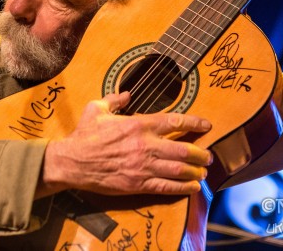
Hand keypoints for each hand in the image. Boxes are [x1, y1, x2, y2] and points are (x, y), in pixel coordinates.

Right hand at [39, 92, 212, 196]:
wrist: (72, 162)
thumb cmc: (84, 135)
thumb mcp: (96, 108)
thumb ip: (115, 99)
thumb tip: (126, 94)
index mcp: (138, 124)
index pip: (174, 121)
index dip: (194, 123)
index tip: (206, 125)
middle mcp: (145, 145)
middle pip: (184, 149)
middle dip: (201, 153)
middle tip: (209, 156)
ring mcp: (143, 167)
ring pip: (179, 170)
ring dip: (196, 171)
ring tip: (204, 172)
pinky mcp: (138, 185)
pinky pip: (166, 187)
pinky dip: (183, 188)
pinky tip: (193, 187)